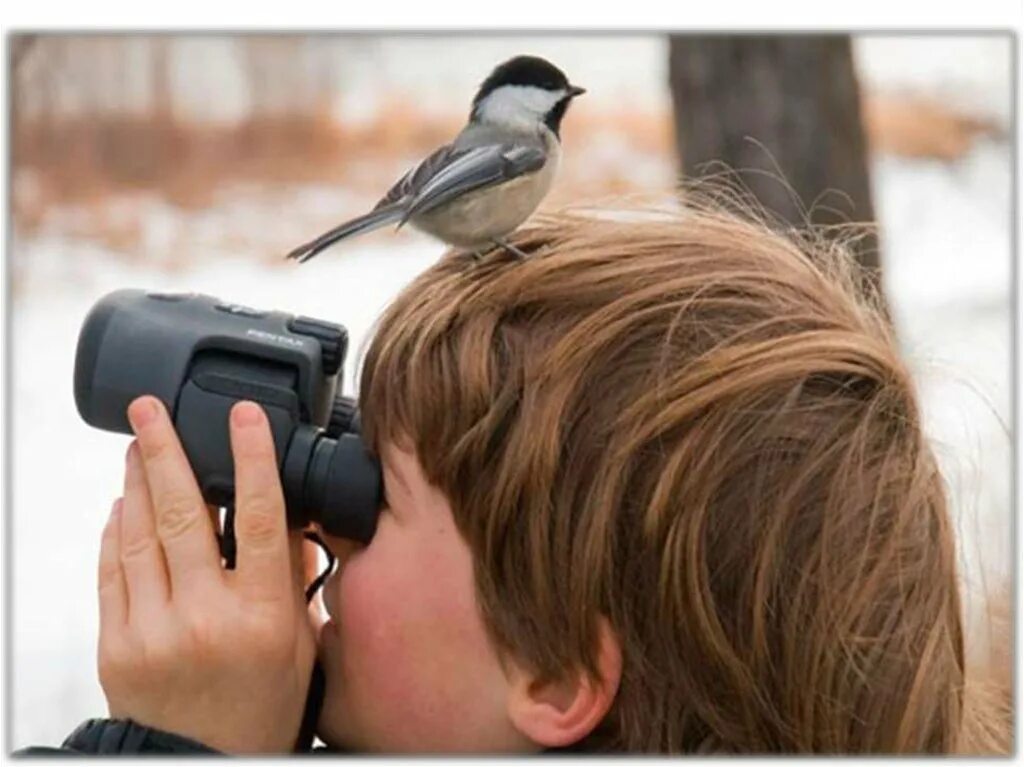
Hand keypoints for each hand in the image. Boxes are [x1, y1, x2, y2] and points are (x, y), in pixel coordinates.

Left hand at [96, 396, 315, 753]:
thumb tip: (285, 517)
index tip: (245, 416)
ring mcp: (152, 630)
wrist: (202, 764)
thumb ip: (291, 578)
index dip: (252, 458)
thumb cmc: (259, 708)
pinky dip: (115, 532)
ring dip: (137, 484)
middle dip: (164, 452)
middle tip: (149, 411)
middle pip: (184, 515)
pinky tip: (123, 506)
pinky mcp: (116, 645)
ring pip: (139, 536)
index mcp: (261, 616)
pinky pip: (111, 573)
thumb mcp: (299, 644)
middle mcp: (204, 617)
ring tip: (136, 448)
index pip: (257, 519)